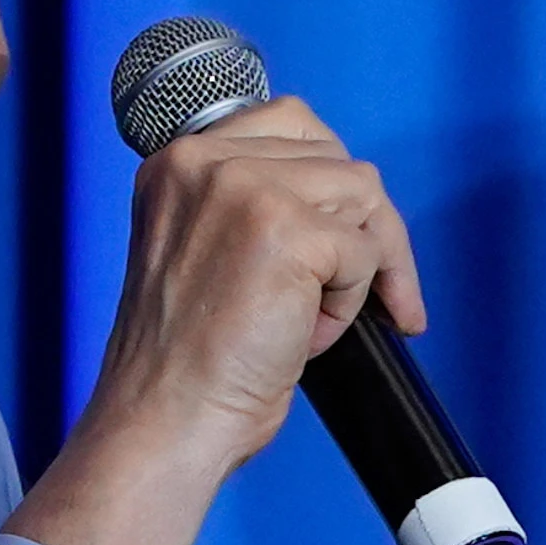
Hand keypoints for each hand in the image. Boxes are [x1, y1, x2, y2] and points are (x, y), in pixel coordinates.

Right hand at [5, 99, 424, 544]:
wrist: (165, 420)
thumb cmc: (188, 361)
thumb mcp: (204, 253)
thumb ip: (253, 208)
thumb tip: (349, 200)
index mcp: (178, 161)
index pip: (293, 124)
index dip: (335, 185)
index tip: (351, 234)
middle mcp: (205, 161)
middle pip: (341, 161)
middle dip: (369, 232)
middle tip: (380, 297)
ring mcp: (245, 190)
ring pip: (365, 200)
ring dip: (361, 271)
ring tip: (313, 324)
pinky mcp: (286, 230)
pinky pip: (365, 252)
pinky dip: (353, 305)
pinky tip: (308, 339)